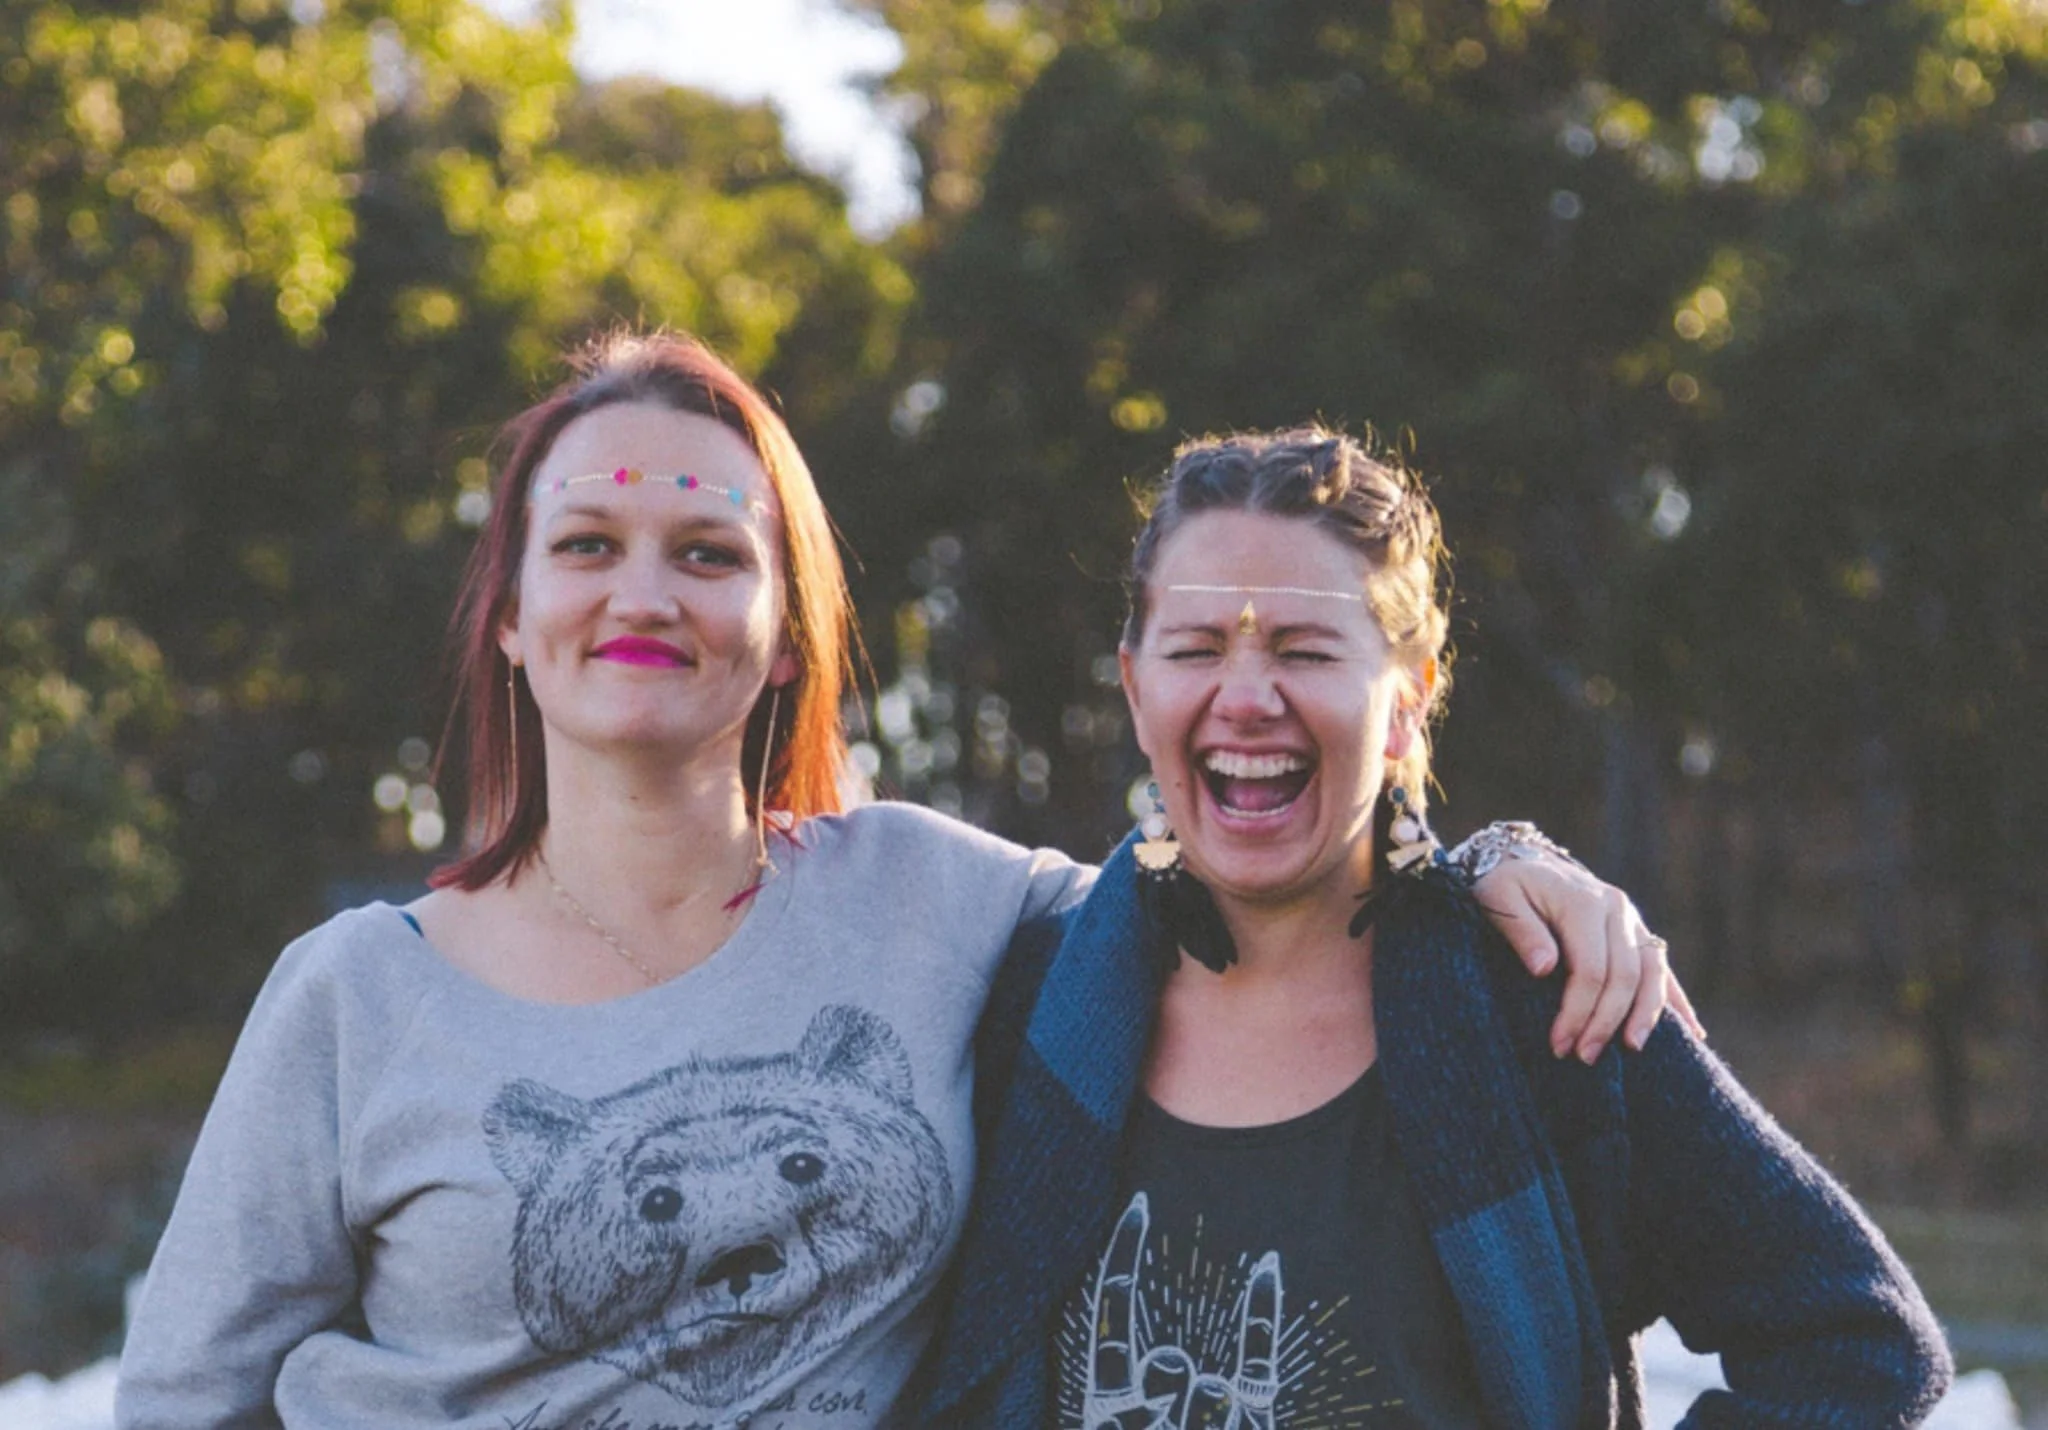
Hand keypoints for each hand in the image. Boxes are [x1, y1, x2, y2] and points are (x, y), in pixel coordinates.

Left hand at [1473, 854, 1704, 1060]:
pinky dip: (1675, 999)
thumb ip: (1521, 931)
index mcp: (1584, 902)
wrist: (1516, 858)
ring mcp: (1631, 919)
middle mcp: (1616, 908)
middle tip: (1585, 1057)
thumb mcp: (1496, 898)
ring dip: (1647, 1015)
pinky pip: (1661, 967)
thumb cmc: (1501, 883)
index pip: (1591, 970)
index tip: (1559, 1045)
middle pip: (1625, 976)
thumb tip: (1544, 969)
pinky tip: (1693, 1032)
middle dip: (1607, 1022)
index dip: (1579, 1011)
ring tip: (1633, 1048)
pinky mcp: (1636, 930)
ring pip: (1653, 972)